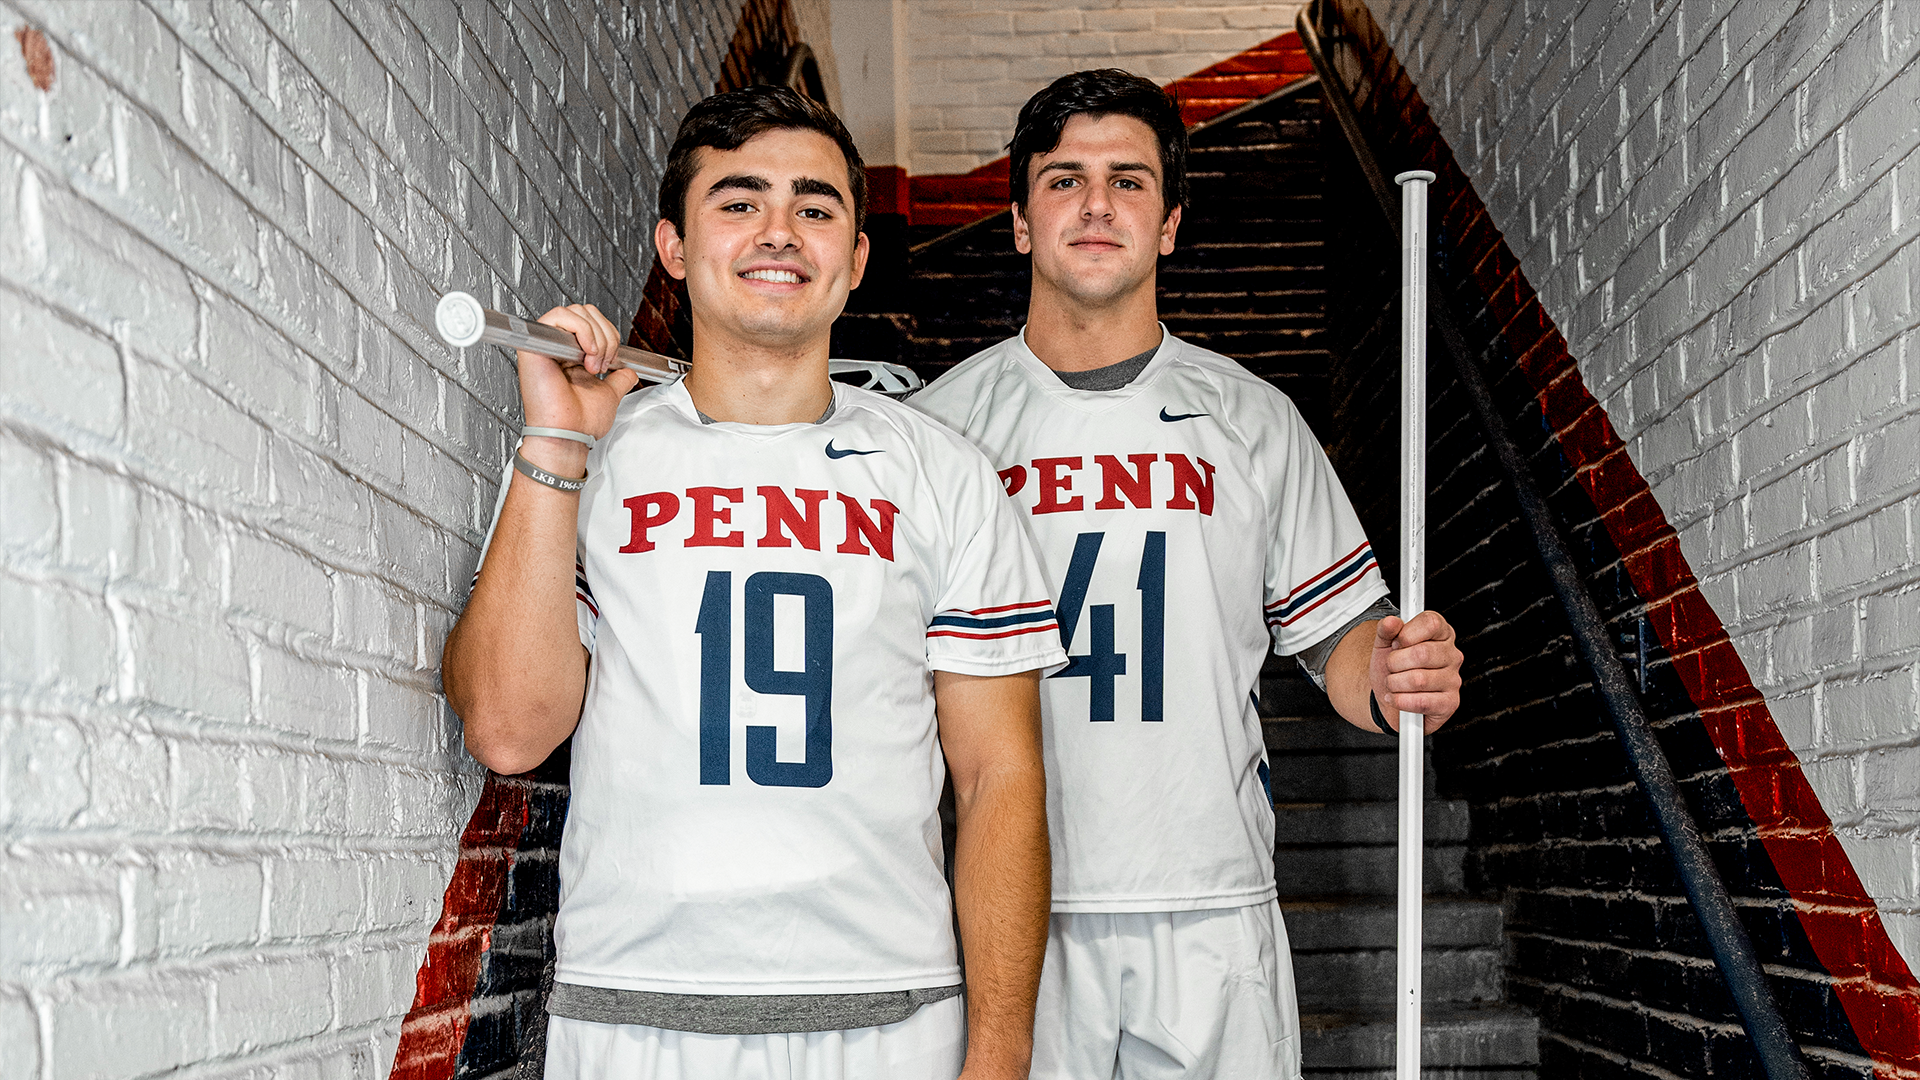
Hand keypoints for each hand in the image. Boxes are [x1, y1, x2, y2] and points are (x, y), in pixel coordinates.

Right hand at [515, 303, 640, 459]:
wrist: (570, 435)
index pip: (592, 321)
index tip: (613, 360)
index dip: (609, 334)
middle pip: (586, 311)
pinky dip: (581, 330)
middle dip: (606, 335)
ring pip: (576, 311)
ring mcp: (546, 345)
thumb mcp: (609, 394)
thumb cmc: (581, 422)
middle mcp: (557, 348)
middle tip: (603, 364)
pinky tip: (584, 355)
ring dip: (595, 337)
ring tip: (592, 364)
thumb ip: (619, 379)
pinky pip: (558, 316)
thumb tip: (630, 370)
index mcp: (571, 356)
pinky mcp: (534, 346)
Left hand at [1370, 610, 1462, 733]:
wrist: (1388, 696)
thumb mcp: (1384, 644)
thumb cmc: (1393, 667)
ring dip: (1395, 683)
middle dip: (1395, 662)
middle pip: (1422, 653)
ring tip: (1393, 683)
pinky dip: (1400, 701)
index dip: (1407, 634)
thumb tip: (1391, 622)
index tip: (1396, 643)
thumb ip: (1386, 630)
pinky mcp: (1450, 703)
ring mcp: (1453, 680)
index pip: (1431, 623)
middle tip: (1391, 666)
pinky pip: (1421, 702)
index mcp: (1441, 634)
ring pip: (1419, 680)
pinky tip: (1396, 697)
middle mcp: (1452, 655)